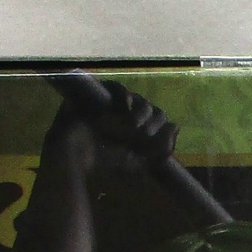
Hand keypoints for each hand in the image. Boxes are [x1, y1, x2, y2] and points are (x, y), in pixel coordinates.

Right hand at [43, 80, 178, 178]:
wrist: (73, 159)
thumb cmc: (101, 162)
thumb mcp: (137, 162)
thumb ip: (158, 150)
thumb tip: (177, 126)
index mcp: (138, 133)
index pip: (160, 124)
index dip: (165, 130)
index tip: (163, 141)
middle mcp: (129, 118)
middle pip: (153, 110)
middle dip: (154, 122)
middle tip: (144, 136)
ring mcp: (115, 106)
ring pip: (139, 100)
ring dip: (142, 112)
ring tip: (135, 127)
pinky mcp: (99, 96)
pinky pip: (117, 89)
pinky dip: (125, 97)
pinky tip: (125, 109)